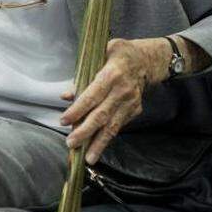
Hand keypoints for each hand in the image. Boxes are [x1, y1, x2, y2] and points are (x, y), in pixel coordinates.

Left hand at [60, 38, 167, 163]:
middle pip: (102, 115)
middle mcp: (123, 91)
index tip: (64, 120)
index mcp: (112, 73)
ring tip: (87, 158)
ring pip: (113, 126)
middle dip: (85, 131)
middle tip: (71, 143)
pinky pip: (119, 126)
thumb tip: (65, 95)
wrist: (148, 60)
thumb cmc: (118, 53)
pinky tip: (97, 148)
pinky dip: (107, 137)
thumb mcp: (100, 53)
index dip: (78, 109)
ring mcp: (131, 103)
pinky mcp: (135, 110)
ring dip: (98, 143)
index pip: (92, 95)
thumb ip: (82, 75)